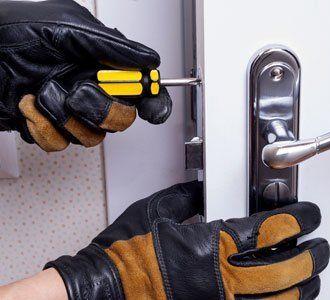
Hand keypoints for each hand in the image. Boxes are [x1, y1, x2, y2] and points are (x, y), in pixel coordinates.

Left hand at [0, 0, 171, 151]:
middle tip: (80, 91)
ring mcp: (70, 112)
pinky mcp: (49, 128)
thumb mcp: (66, 29)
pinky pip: (60, 145)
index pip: (140, 88)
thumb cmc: (12, 33)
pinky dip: (42, 127)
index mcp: (99, 65)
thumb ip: (111, 46)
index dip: (153, 100)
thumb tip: (148, 59)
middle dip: (101, 110)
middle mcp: (89, 89)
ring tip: (44, 91)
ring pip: (92, 137)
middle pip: (122, 120)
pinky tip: (30, 105)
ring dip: (64, 116)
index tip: (153, 108)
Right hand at [46, 181, 329, 299]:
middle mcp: (219, 280)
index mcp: (207, 245)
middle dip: (313, 256)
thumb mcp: (154, 210)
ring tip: (314, 276)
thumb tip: (203, 191)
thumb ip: (186, 197)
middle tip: (322, 246)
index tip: (309, 215)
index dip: (297, 220)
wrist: (99, 292)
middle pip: (286, 270)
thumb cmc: (123, 255)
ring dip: (305, 288)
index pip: (269, 230)